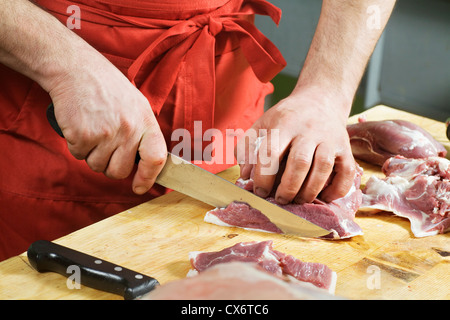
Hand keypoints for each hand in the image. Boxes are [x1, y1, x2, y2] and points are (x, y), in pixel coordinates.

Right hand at [48, 51, 166, 194]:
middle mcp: (129, 130)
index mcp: (146, 122)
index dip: (148, 178)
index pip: (156, 159)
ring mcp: (106, 133)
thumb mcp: (137, 105)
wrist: (76, 69)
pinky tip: (81, 125)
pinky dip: (77, 145)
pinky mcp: (82, 135)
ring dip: (92, 154)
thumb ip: (143, 133)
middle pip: (119, 171)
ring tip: (93, 129)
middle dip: (110, 166)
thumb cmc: (108, 88)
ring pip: (97, 166)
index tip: (139, 187)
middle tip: (105, 146)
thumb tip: (148, 162)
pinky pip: (79, 156)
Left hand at [236, 88, 355, 203]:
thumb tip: (244, 174)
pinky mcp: (346, 148)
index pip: (271, 152)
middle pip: (300, 162)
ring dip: (309, 191)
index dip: (264, 176)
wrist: (321, 100)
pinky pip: (346, 172)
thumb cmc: (287, 118)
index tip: (260, 191)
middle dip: (288, 187)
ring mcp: (330, 139)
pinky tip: (324, 197)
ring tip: (298, 200)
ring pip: (323, 168)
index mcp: (284, 124)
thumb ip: (247, 147)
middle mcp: (308, 130)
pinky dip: (336, 190)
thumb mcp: (263, 124)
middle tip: (280, 200)